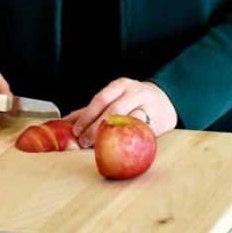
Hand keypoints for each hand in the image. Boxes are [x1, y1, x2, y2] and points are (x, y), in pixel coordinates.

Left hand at [62, 78, 176, 147]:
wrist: (165, 100)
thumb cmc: (132, 100)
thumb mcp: (114, 97)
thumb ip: (91, 109)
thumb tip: (66, 121)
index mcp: (121, 85)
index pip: (101, 99)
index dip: (87, 116)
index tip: (77, 131)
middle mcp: (135, 92)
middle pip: (113, 110)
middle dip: (96, 128)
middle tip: (84, 142)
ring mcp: (148, 106)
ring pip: (128, 121)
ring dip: (111, 136)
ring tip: (98, 146)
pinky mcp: (157, 122)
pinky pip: (140, 132)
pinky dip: (127, 140)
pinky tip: (118, 147)